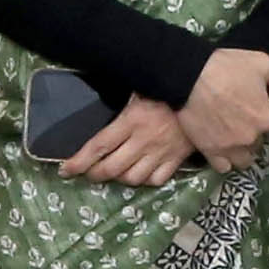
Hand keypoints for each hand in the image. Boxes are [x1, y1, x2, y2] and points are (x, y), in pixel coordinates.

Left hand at [62, 97, 192, 186]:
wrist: (203, 93)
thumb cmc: (165, 88)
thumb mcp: (139, 89)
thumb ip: (122, 102)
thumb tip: (96, 99)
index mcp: (131, 121)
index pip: (99, 146)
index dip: (79, 161)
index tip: (65, 170)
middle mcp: (143, 141)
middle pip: (112, 168)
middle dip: (94, 174)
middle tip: (87, 173)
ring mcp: (160, 153)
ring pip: (132, 178)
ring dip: (118, 178)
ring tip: (113, 172)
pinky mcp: (176, 160)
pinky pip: (156, 180)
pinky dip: (145, 180)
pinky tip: (140, 173)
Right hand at [180, 49, 268, 170]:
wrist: (189, 77)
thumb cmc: (227, 67)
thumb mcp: (263, 63)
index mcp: (266, 119)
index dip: (261, 109)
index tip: (249, 101)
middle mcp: (251, 138)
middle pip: (258, 140)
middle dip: (251, 131)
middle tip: (237, 115)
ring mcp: (230, 148)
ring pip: (243, 159)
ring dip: (241, 150)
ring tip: (231, 136)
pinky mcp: (210, 152)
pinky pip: (223, 166)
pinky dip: (224, 160)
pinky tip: (221, 147)